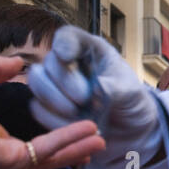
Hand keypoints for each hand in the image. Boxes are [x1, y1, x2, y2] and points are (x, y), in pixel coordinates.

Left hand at [0, 56, 105, 168]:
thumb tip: (17, 63)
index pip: (33, 142)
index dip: (56, 137)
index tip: (76, 129)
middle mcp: (5, 151)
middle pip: (48, 155)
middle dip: (73, 148)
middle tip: (97, 140)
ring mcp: (8, 159)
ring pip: (51, 157)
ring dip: (76, 148)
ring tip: (99, 141)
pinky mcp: (10, 160)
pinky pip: (44, 151)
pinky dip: (66, 141)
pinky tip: (85, 132)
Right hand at [27, 26, 161, 161]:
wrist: (131, 131)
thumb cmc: (131, 101)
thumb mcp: (130, 91)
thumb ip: (113, 88)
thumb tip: (94, 91)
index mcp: (89, 50)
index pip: (67, 37)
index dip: (62, 45)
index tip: (66, 56)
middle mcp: (68, 64)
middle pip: (47, 62)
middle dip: (63, 82)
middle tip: (83, 99)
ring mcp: (55, 86)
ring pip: (36, 84)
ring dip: (55, 101)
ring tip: (78, 114)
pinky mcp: (49, 109)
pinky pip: (38, 110)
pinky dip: (55, 120)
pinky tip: (75, 126)